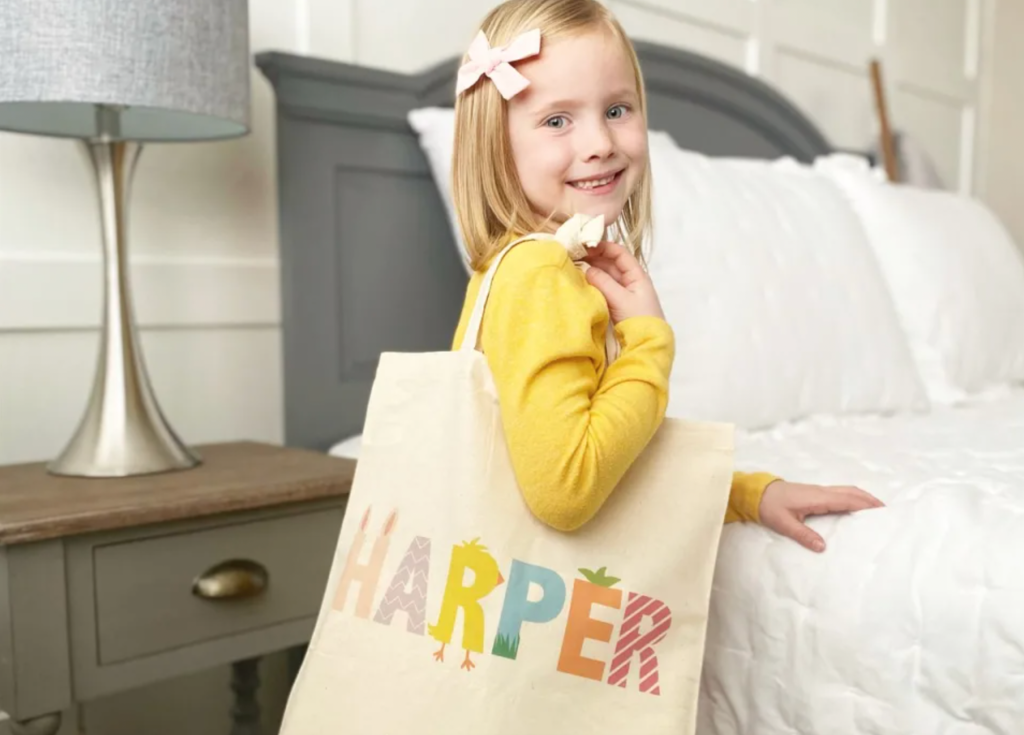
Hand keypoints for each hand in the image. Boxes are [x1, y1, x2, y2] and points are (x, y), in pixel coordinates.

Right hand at [582, 241, 664, 323]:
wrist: (647, 344)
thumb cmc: (639, 319)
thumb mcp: (621, 299)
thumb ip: (604, 282)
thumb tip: (586, 269)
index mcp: (637, 276)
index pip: (620, 254)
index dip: (604, 247)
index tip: (586, 245)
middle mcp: (630, 281)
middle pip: (611, 263)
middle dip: (594, 258)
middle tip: (575, 255)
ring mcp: (622, 293)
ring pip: (605, 276)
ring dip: (592, 270)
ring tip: (575, 267)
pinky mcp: (615, 304)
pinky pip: (603, 288)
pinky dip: (593, 283)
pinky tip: (581, 281)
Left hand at [758, 480, 883, 552]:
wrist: (757, 493)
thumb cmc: (770, 507)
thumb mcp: (784, 523)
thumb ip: (803, 535)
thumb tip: (823, 547)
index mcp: (818, 498)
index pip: (847, 499)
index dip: (866, 505)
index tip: (883, 512)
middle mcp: (821, 492)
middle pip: (852, 492)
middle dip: (870, 500)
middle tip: (887, 512)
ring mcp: (818, 491)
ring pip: (846, 491)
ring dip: (862, 498)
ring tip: (876, 510)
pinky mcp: (815, 494)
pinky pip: (839, 494)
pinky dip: (852, 498)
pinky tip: (855, 509)